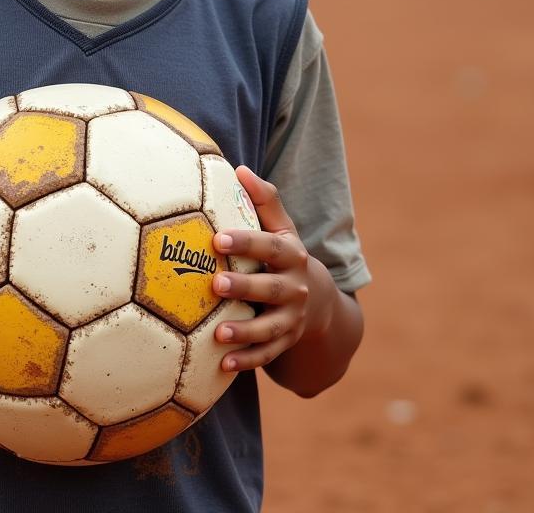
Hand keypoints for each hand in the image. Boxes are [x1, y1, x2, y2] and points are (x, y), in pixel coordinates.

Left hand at [211, 165, 325, 371]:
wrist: (319, 303)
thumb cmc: (285, 256)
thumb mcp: (283, 228)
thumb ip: (264, 200)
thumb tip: (239, 169)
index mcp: (291, 255)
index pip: (268, 246)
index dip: (245, 242)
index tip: (217, 237)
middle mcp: (295, 289)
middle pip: (270, 289)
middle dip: (243, 287)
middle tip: (215, 284)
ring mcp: (291, 319)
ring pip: (269, 328)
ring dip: (244, 332)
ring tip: (218, 333)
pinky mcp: (284, 343)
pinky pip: (265, 355)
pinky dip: (245, 361)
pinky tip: (221, 365)